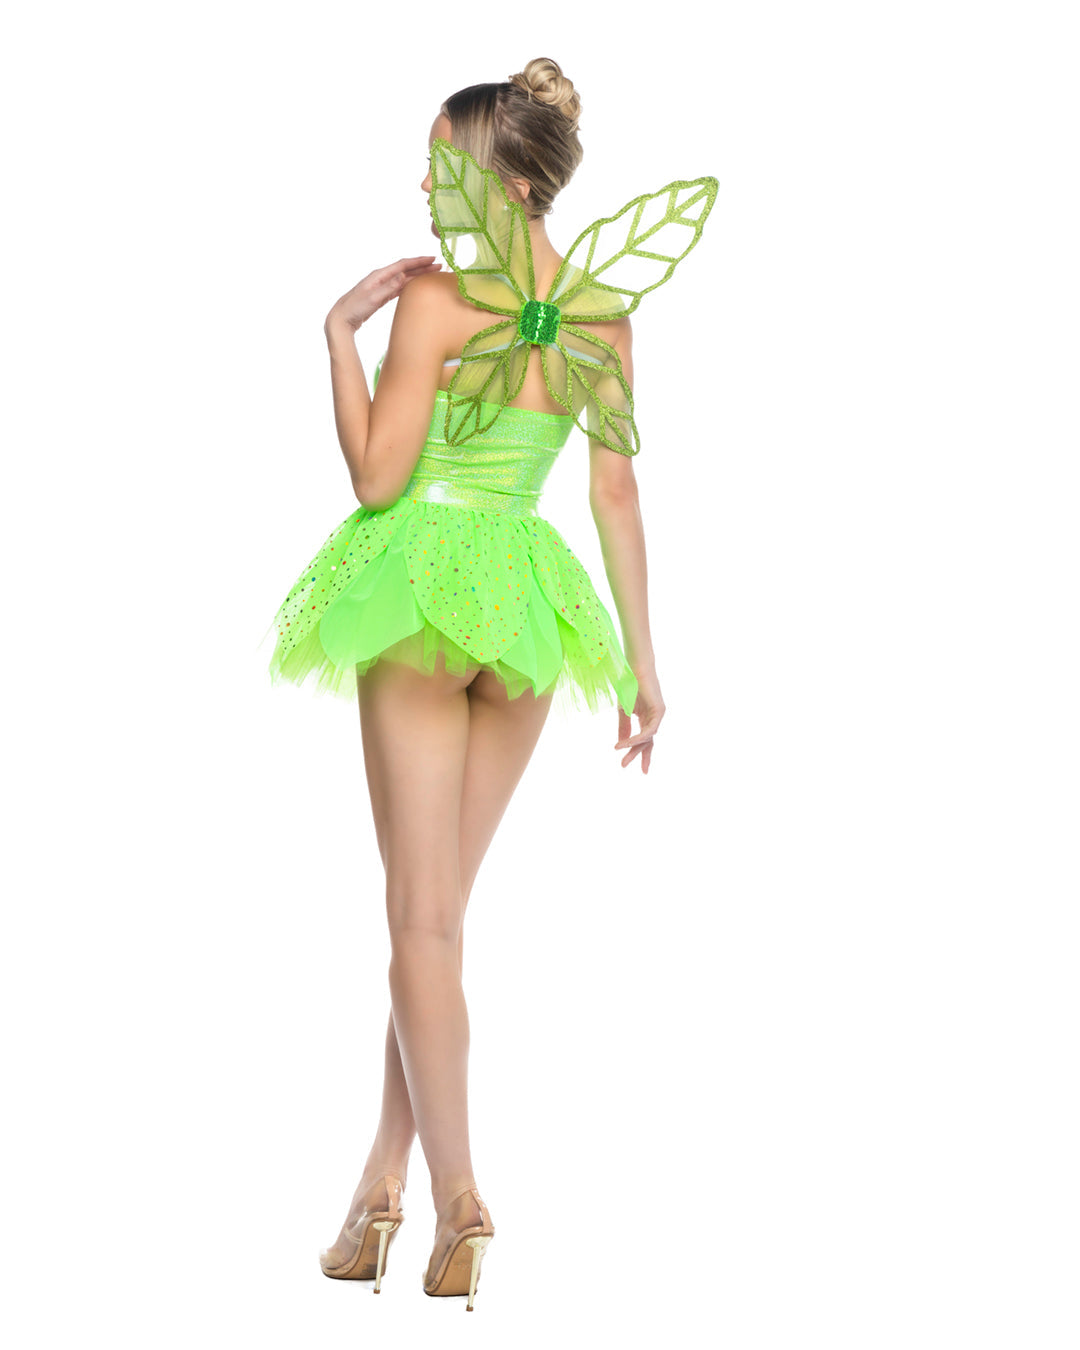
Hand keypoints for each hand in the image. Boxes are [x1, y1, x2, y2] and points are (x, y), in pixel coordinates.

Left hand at [325, 255, 442, 331]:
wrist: (342, 318)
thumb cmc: (355, 308)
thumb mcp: (373, 298)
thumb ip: (389, 287)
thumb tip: (403, 275)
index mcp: (379, 275)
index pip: (403, 265)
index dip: (419, 261)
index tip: (433, 259)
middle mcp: (381, 278)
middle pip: (405, 269)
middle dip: (422, 267)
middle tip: (439, 266)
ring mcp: (381, 286)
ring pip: (403, 278)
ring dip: (417, 275)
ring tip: (431, 274)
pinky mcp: (381, 295)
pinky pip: (398, 287)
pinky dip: (409, 285)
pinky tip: (415, 286)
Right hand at [615, 666, 664, 772]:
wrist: (634, 668)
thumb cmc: (628, 685)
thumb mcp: (623, 711)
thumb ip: (624, 728)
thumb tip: (620, 745)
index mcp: (646, 718)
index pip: (644, 739)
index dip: (637, 752)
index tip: (626, 765)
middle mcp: (654, 718)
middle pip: (647, 742)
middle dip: (638, 755)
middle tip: (627, 767)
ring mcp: (658, 715)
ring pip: (648, 738)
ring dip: (634, 748)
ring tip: (622, 757)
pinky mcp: (660, 711)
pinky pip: (649, 731)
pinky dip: (637, 738)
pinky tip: (625, 743)